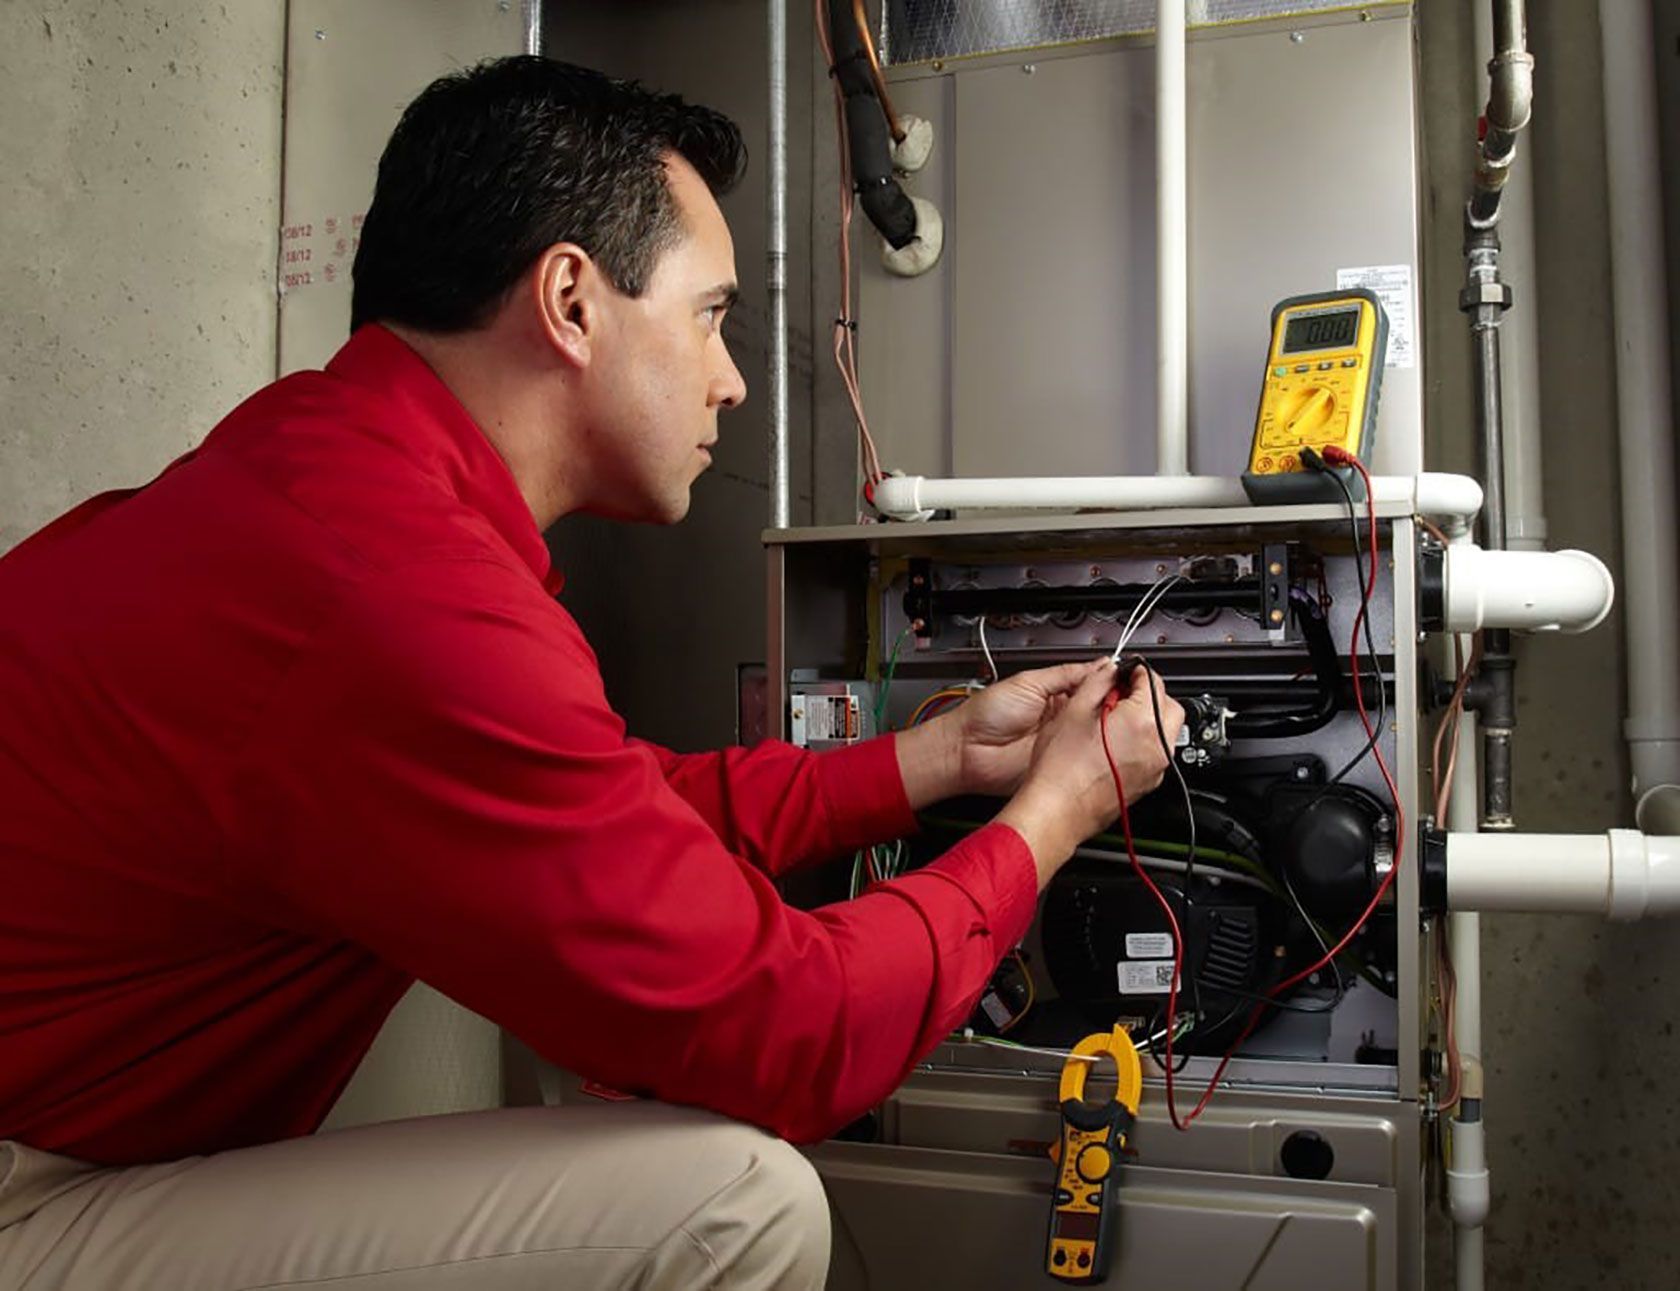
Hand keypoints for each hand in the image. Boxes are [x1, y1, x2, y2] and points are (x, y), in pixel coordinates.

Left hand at [945, 658, 1114, 796]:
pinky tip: (1105, 744)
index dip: (1108, 683)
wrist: (966, 750)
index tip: (1128, 679)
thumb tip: (1098, 664)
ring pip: (1094, 733)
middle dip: (1113, 706)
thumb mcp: (1029, 682)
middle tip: (1127, 700)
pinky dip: (1094, 752)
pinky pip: (1082, 756)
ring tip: (1118, 720)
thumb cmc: (986, 714)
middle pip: (1098, 710)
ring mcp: (1061, 741)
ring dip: (1106, 729)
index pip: (1091, 685)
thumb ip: (1065, 674)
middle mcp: (1062, 718)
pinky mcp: (1058, 762)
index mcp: (1055, 693)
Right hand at [997, 663, 1185, 887]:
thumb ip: (1098, 682)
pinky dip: (1142, 741)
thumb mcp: (1074, 710)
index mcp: (1143, 722)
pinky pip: (1154, 752)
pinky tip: (1112, 743)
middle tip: (1120, 693)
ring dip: (1146, 718)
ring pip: (1164, 730)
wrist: (1057, 810)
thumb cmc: (1061, 769)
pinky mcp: (1147, 784)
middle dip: (1148, 695)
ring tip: (1111, 720)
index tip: (1123, 672)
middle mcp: (1157, 746)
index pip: (1153, 680)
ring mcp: (1155, 768)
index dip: (1136, 671)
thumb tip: (1110, 672)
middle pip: (1168, 705)